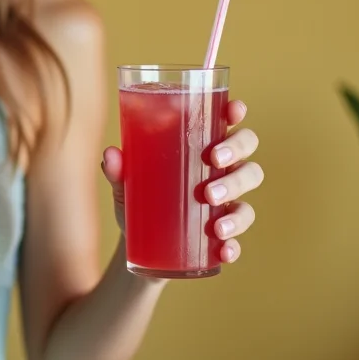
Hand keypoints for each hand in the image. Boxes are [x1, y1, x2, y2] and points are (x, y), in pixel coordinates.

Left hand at [101, 99, 262, 264]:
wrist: (140, 245)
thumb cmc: (140, 198)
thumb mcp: (126, 184)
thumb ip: (119, 171)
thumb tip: (110, 155)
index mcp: (201, 146)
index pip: (227, 122)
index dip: (236, 112)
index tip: (234, 110)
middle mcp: (221, 169)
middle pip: (246, 150)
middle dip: (236, 151)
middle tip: (213, 161)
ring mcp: (228, 201)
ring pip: (248, 189)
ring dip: (235, 192)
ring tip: (212, 204)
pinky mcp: (225, 233)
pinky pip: (240, 236)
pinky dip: (235, 243)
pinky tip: (224, 249)